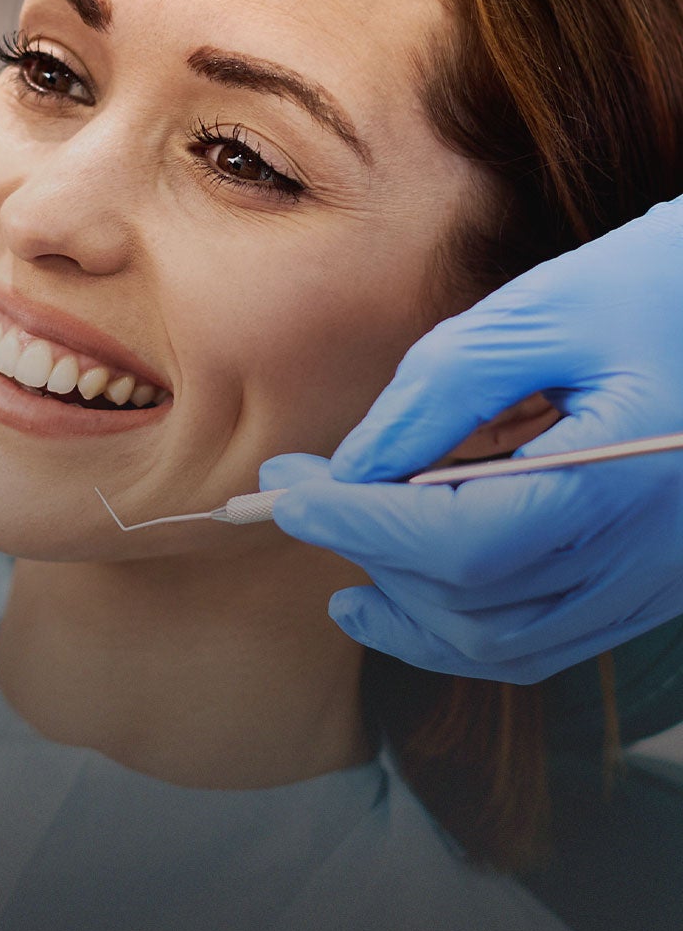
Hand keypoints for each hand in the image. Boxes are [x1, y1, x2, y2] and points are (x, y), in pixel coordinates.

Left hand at [260, 196, 682, 683]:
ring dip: (410, 614)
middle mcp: (644, 551)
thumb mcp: (546, 308)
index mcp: (620, 477)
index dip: (358, 526)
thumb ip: (443, 390)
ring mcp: (655, 579)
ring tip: (345, 566)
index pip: (459, 542)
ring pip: (505, 646)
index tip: (285, 492)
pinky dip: (467, 629)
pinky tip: (413, 591)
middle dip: (370, 554)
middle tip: (302, 497)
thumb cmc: (665, 285)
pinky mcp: (655, 585)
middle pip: (472, 601)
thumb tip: (353, 469)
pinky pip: (548, 642)